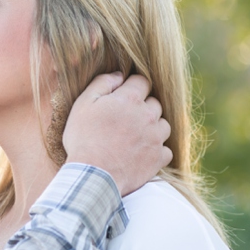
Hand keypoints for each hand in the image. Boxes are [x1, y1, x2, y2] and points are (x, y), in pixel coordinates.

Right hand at [63, 73, 171, 195]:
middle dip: (143, 107)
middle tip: (127, 118)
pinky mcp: (158, 158)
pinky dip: (157, 150)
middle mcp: (148, 115)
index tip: (124, 96)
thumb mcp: (83, 104)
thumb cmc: (84, 139)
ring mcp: (156, 137)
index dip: (133, 86)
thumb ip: (102, 84)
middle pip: (155, 103)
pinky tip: (143, 153)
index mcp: (130, 99)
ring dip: (153, 127)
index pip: (142, 82)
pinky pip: (166, 149)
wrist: (93, 175)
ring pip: (163, 125)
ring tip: (136, 136)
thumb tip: (119, 74)